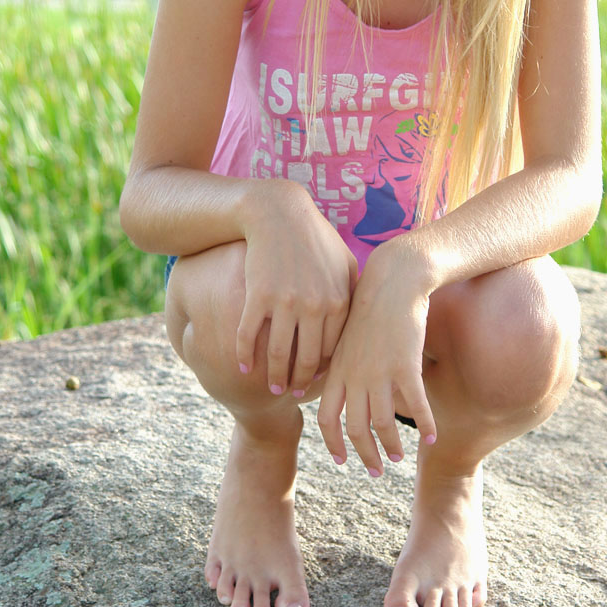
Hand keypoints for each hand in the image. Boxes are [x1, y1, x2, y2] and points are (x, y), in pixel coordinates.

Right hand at [236, 179, 356, 396]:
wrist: (279, 214)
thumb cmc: (315, 238)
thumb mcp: (344, 262)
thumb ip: (353, 292)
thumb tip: (363, 321)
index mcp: (338, 301)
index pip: (333, 351)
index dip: (323, 372)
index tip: (316, 382)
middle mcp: (314, 306)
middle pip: (307, 358)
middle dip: (299, 382)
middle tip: (293, 393)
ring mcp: (285, 302)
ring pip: (278, 353)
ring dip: (273, 376)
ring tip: (271, 387)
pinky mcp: (258, 296)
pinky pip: (249, 335)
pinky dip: (245, 355)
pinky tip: (243, 366)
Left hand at [317, 246, 436, 472]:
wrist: (393, 281)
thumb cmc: (371, 306)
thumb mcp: (345, 335)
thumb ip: (337, 363)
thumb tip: (326, 381)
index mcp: (337, 369)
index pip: (327, 418)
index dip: (332, 443)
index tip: (341, 460)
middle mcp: (354, 375)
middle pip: (355, 429)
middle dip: (365, 455)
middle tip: (376, 471)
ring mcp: (379, 371)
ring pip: (383, 423)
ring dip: (392, 446)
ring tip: (399, 458)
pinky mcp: (405, 364)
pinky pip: (415, 406)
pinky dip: (423, 424)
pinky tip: (431, 436)